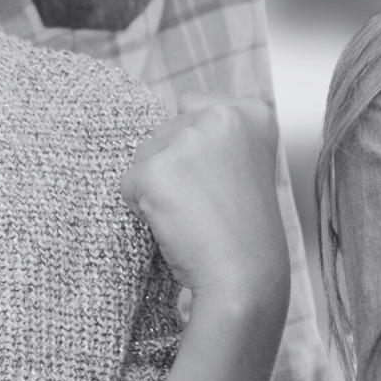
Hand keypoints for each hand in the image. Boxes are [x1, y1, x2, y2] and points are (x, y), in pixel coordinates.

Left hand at [122, 100, 288, 316]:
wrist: (245, 275)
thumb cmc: (243, 229)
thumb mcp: (244, 164)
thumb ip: (215, 136)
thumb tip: (164, 121)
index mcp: (252, 112)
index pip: (192, 105)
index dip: (196, 148)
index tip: (220, 180)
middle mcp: (223, 116)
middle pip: (165, 130)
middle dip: (174, 166)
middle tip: (207, 203)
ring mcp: (189, 140)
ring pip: (144, 154)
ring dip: (156, 185)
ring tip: (193, 213)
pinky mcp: (157, 169)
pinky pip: (128, 184)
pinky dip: (141, 207)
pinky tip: (174, 223)